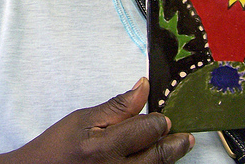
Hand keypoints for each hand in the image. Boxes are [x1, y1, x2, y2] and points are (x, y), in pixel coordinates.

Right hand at [0, 77, 193, 163]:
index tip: (167, 115)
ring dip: (168, 157)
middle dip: (176, 144)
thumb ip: (117, 106)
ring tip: (175, 146)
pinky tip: (153, 159)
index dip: (161, 121)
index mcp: (104, 148)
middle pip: (159, 157)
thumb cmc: (58, 146)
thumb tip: (143, 87)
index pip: (148, 130)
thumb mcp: (83, 118)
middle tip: (185, 136)